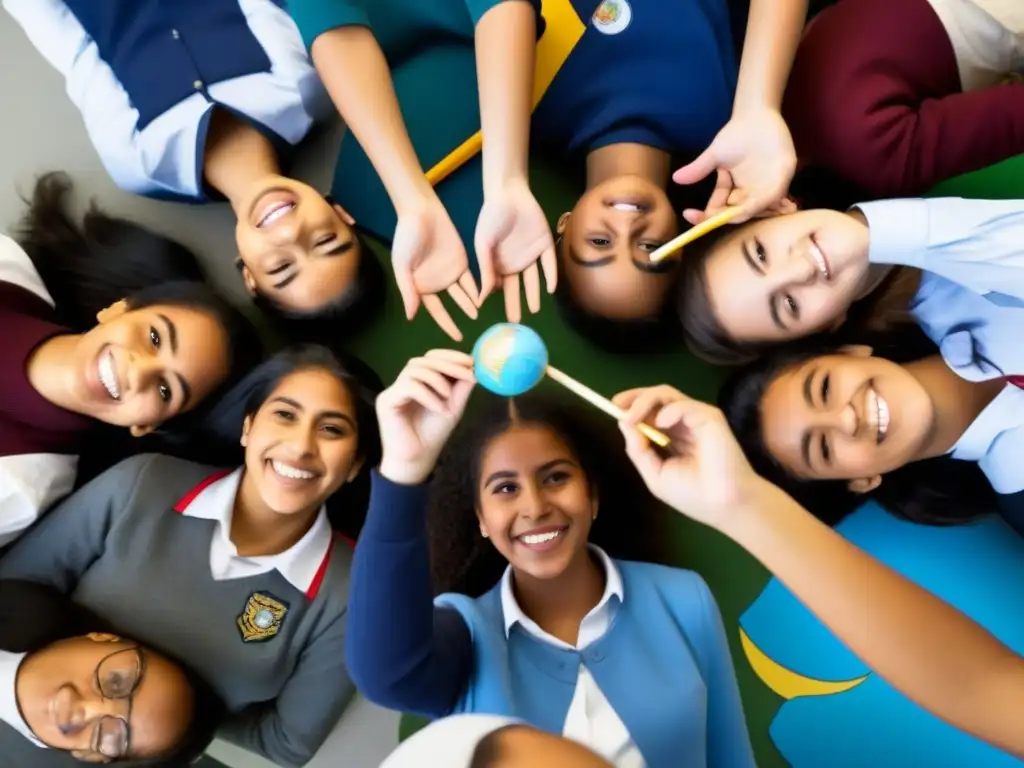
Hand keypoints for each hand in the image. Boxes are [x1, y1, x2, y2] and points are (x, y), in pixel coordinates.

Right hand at [376, 350, 475, 484]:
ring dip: (437, 380)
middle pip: (423, 360)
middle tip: (467, 372)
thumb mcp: (453, 407)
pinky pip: (408, 387)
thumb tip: (474, 367)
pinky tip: (439, 408)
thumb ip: (461, 387)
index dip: (451, 356)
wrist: (416, 460)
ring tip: (449, 397)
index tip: (471, 361)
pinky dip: (427, 395)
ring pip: (414, 370)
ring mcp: (393, 391)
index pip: (431, 358)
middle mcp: (403, 383)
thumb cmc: (432, 435)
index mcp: (418, 382)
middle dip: (448, 364)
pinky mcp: (386, 401)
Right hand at [392, 197, 480, 340]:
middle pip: (452, 306)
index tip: (457, 338)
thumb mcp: (403, 266)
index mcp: (421, 286)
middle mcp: (437, 282)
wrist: (421, 212)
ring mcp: (450, 271)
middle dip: (460, 318)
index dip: (446, 324)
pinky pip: (472, 279)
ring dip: (472, 305)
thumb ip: (408, 291)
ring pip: (464, 294)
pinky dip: (479, 289)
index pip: (436, 311)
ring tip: (481, 316)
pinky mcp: (462, 260)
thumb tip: (410, 317)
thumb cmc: (407, 238)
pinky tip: (487, 298)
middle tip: (473, 331)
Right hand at [474, 177, 556, 322]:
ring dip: (534, 294)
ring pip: (533, 279)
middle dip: (516, 304)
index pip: (500, 287)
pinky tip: (550, 289)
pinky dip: (550, 276)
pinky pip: (548, 263)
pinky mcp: (545, 244)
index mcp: (499, 264)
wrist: (508, 194)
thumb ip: (484, 271)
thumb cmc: (491, 218)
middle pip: (517, 288)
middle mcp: (515, 262)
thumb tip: (481, 299)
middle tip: (516, 323)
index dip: (500, 301)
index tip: (499, 319)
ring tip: (534, 310)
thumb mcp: (483, 245)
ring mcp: (531, 254)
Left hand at [613, 386, 767, 528]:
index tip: (614, 406)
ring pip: (668, 395)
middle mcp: (683, 424)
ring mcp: (696, 419)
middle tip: (618, 404)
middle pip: (657, 398)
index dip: (631, 406)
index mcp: (672, 437)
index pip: (650, 412)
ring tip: (632, 416)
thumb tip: (624, 424)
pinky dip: (669, 410)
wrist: (724, 505)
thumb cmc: (693, 495)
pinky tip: (661, 423)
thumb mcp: (655, 475)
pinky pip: (685, 405)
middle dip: (635, 397)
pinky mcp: (710, 418)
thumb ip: (639, 450)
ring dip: (645, 401)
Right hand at [673, 109, 797, 225]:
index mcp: (732, 191)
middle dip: (728, 217)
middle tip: (723, 214)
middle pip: (737, 214)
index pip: (717, 210)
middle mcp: (748, 195)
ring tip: (742, 212)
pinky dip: (771, 202)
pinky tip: (769, 206)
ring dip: (751, 212)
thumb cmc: (736, 134)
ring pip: (758, 210)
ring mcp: (766, 189)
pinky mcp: (783, 178)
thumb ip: (699, 169)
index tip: (687, 213)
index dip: (703, 216)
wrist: (758, 116)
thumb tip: (676, 178)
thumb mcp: (715, 155)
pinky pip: (776, 195)